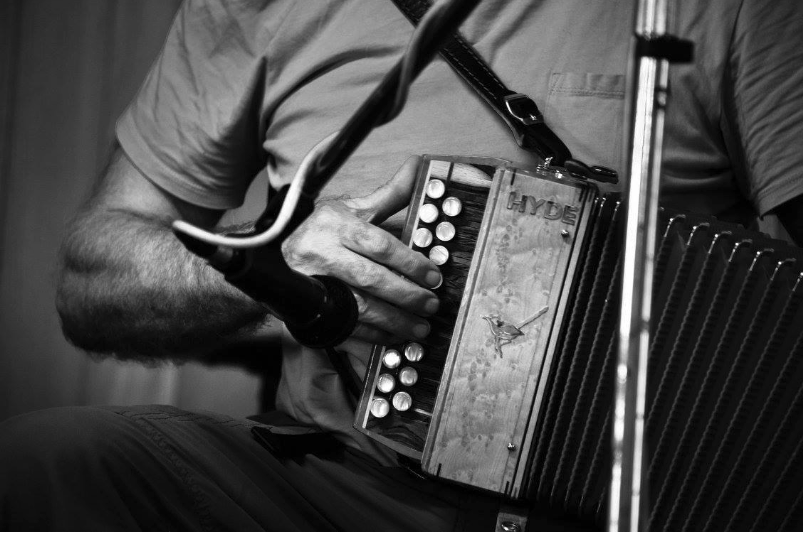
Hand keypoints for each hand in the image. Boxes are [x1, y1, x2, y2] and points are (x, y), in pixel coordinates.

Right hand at [282, 156, 440, 344]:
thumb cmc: (319, 231)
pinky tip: (394, 335)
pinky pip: (346, 326)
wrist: (270, 256)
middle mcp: (321, 252)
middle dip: (407, 295)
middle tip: (431, 304)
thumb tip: (418, 167)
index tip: (433, 275)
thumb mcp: (351, 210)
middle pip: (371, 278)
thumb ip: (389, 195)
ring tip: (420, 326)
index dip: (410, 262)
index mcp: (335, 224)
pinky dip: (373, 335)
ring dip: (394, 320)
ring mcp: (313, 283)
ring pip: (359, 306)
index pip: (379, 244)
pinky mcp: (310, 308)